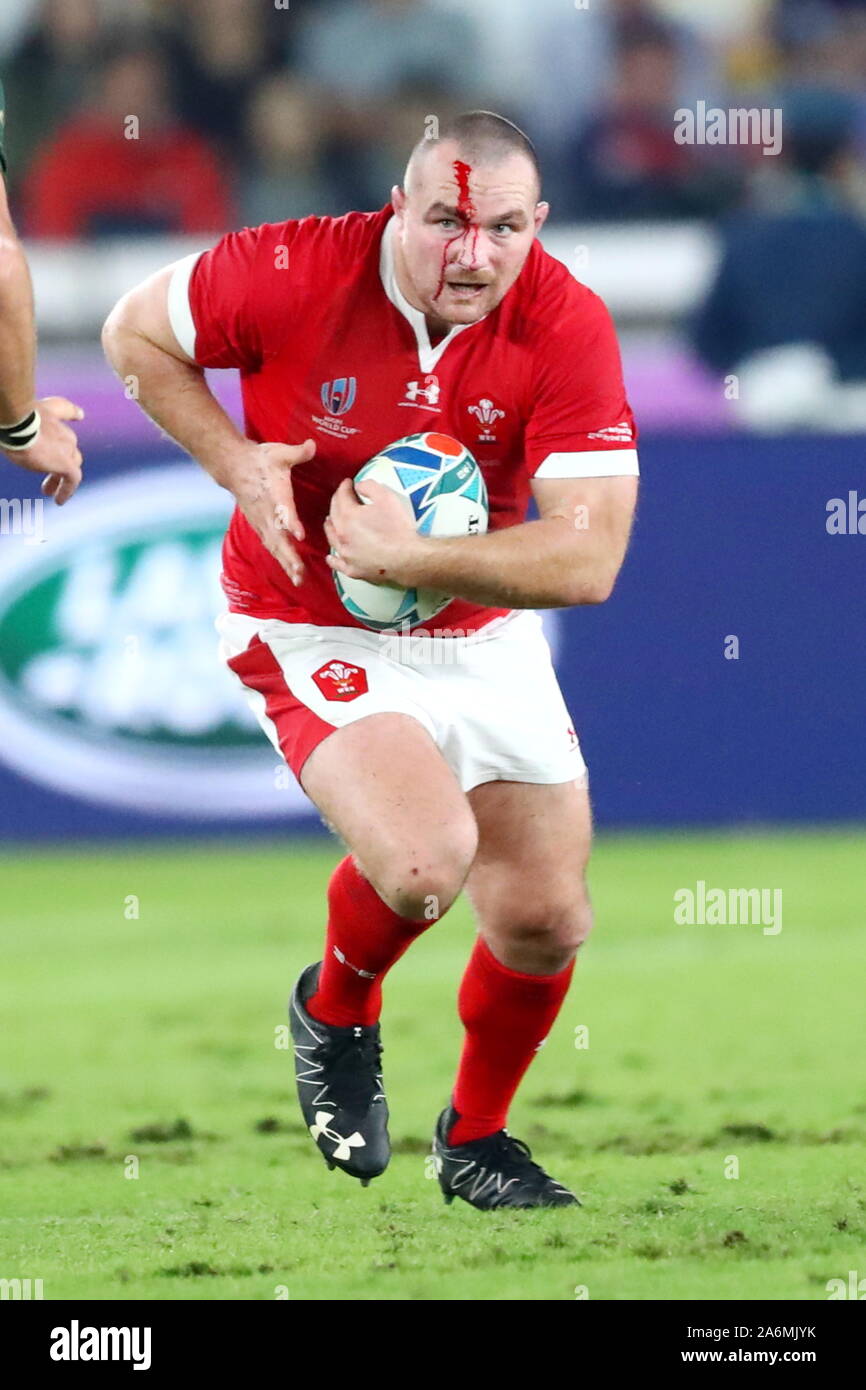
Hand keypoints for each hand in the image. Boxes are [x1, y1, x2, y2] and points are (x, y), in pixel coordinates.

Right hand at [3, 397, 84, 505]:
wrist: (17, 422)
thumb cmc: (7, 417)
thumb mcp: (10, 416)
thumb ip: (12, 422)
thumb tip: (3, 428)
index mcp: (48, 410)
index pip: (65, 410)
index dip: (71, 414)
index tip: (78, 416)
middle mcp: (60, 427)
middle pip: (68, 443)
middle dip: (61, 456)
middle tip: (49, 470)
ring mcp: (65, 445)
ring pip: (71, 462)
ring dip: (60, 477)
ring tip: (48, 490)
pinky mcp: (66, 463)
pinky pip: (72, 479)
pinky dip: (66, 490)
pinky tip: (58, 501)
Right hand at [230, 437, 314, 584]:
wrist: (233, 466)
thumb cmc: (260, 459)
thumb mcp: (280, 452)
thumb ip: (298, 452)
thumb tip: (311, 445)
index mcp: (275, 494)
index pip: (282, 510)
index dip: (290, 522)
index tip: (298, 534)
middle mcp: (267, 512)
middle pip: (278, 537)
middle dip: (289, 556)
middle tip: (300, 573)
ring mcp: (261, 521)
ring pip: (275, 546)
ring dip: (286, 563)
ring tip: (298, 580)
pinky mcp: (259, 525)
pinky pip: (271, 545)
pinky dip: (280, 559)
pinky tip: (290, 571)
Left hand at [325, 477, 421, 584]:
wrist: (408, 558)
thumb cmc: (398, 528)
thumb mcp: (386, 498)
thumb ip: (369, 487)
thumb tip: (358, 486)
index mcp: (348, 517)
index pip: (341, 497)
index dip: (344, 487)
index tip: (348, 483)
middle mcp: (342, 536)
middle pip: (334, 516)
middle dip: (336, 503)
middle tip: (341, 497)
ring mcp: (346, 555)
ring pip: (332, 538)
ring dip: (330, 527)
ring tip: (330, 521)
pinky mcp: (353, 570)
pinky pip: (338, 564)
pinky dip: (333, 559)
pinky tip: (330, 557)